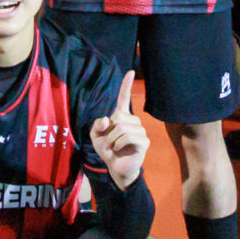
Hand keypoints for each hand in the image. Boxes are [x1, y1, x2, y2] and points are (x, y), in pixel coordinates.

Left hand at [87, 72, 148, 188]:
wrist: (115, 167)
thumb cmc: (107, 150)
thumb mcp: (95, 136)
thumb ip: (96, 125)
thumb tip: (107, 119)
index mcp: (122, 116)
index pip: (124, 97)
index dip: (126, 85)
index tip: (131, 71)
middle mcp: (133, 121)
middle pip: (119, 117)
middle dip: (109, 131)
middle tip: (109, 142)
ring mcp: (140, 131)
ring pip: (122, 127)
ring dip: (112, 139)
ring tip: (114, 147)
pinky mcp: (144, 142)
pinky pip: (128, 137)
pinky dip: (118, 144)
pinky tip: (119, 149)